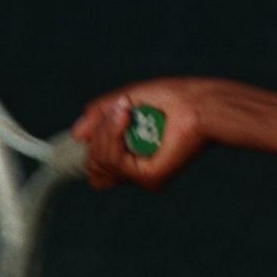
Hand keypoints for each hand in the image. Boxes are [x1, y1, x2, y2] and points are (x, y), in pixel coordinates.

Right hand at [71, 78, 213, 191]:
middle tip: (118, 111)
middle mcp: (138, 171)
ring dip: (105, 131)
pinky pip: (114, 162)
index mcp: (133, 156)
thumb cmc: (172, 99)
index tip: (100, 122)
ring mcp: (144, 176)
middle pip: (93, 168)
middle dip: (98, 135)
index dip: (91, 146)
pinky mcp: (151, 177)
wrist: (199, 102)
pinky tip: (128, 117)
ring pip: (100, 164)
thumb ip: (100, 116)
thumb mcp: (126, 101)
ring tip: (125, 110)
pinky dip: (114, 135)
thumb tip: (76, 134)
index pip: (96, 167)